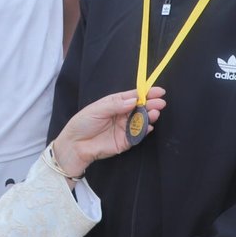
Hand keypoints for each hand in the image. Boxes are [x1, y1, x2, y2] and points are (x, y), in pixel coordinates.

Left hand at [51, 88, 166, 176]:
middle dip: (151, 104)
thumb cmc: (83, 123)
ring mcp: (125, 128)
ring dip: (150, 116)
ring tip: (155, 113)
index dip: (146, 93)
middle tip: (160, 102)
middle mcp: (122, 114)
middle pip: (140, 108)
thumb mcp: (97, 109)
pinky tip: (149, 126)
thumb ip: (116, 104)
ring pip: (141, 120)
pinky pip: (138, 135)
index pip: (134, 96)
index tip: (158, 91)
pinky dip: (145, 130)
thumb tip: (133, 100)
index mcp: (116, 103)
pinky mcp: (125, 141)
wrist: (75, 145)